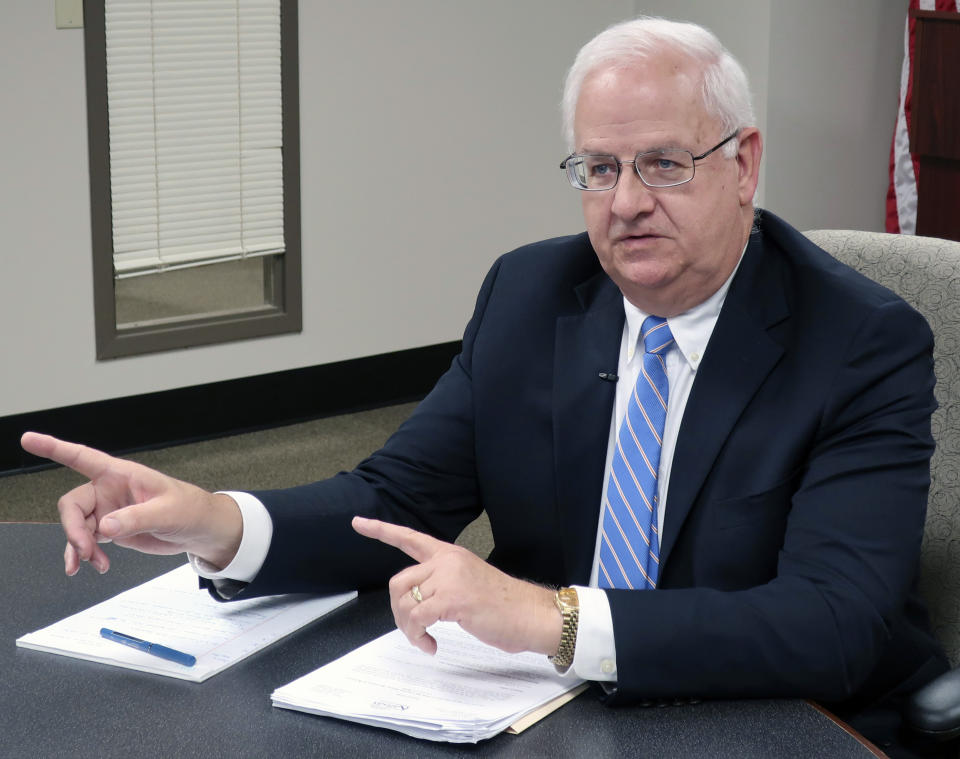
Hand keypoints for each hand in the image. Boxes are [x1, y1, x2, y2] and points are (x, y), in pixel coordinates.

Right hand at [20, 432, 242, 575]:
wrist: (199, 530)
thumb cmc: (189, 509)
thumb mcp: (167, 512)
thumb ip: (136, 518)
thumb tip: (105, 527)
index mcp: (121, 474)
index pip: (82, 457)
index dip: (54, 447)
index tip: (28, 439)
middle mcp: (109, 490)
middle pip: (72, 504)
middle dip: (74, 529)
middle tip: (87, 550)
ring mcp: (108, 510)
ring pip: (77, 526)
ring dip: (80, 546)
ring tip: (95, 562)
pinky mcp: (112, 529)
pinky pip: (86, 541)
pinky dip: (84, 554)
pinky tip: (90, 565)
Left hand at [352, 516, 561, 656]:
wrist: (531, 614)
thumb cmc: (505, 604)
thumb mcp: (469, 582)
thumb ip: (443, 582)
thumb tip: (418, 601)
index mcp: (450, 554)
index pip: (410, 537)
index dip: (381, 530)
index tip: (358, 522)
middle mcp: (447, 561)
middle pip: (398, 582)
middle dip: (398, 612)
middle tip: (414, 631)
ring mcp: (450, 578)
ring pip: (405, 602)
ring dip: (408, 629)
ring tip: (424, 640)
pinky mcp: (453, 599)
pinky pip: (417, 619)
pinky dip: (419, 637)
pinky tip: (432, 645)